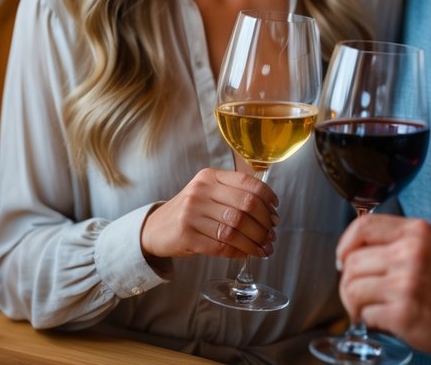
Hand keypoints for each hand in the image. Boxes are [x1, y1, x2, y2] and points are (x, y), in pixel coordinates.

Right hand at [140, 168, 278, 261]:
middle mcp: (200, 191)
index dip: (267, 196)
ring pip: (236, 229)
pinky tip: (248, 253)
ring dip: (256, 241)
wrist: (155, 228)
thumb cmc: (190, 211)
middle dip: (265, 222)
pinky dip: (240, 251)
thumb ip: (233, 194)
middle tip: (272, 233)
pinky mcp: (187, 236)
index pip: (247, 182)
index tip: (275, 209)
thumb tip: (270, 210)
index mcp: (209, 176)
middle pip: (246, 206)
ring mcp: (192, 213)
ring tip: (265, 247)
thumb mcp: (207, 192)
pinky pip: (223, 246)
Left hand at [336, 214, 430, 356]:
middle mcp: (409, 253)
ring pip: (353, 289)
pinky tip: (381, 321)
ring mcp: (406, 284)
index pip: (363, 226)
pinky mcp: (403, 314)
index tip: (342, 259)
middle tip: (357, 294)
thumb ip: (398, 241)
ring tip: (365, 309)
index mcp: (415, 232)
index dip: (345, 244)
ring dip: (353, 304)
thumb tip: (355, 250)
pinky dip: (368, 321)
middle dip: (347, 281)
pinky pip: (366, 315)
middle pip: (352, 261)